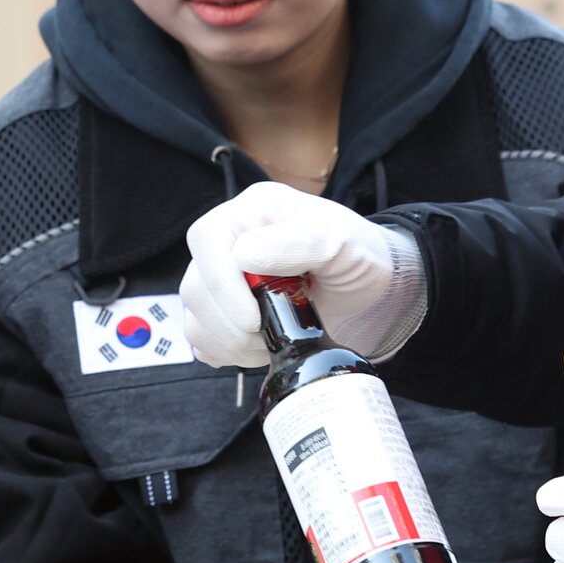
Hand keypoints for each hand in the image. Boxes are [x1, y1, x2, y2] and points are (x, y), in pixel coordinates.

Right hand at [182, 185, 426, 368]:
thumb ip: (299, 242)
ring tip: (271, 342)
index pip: (208, 239)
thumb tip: (245, 255)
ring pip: (194, 314)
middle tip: (270, 335)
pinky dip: (225, 351)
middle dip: (229, 322)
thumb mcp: (341, 242)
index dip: (222, 284)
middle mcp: (231, 240)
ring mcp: (223, 276)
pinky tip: (259, 348)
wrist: (370, 287)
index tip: (253, 317)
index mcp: (253, 211)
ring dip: (229, 341)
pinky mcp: (225, 310)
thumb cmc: (359, 255)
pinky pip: (201, 336)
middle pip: (196, 284)